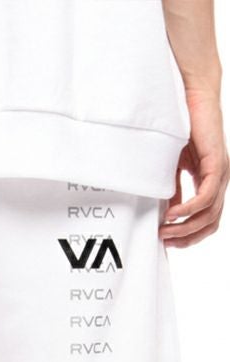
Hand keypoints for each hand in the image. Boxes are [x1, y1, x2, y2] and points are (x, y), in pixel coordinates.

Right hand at [159, 88, 229, 247]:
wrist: (191, 95)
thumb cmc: (181, 127)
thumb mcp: (172, 167)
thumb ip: (172, 190)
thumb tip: (167, 213)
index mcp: (209, 182)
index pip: (206, 219)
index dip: (188, 235)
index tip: (167, 243)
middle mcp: (218, 181)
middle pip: (209, 223)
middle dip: (187, 238)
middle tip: (165, 242)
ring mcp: (220, 174)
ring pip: (209, 214)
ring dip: (186, 228)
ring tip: (164, 231)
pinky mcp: (217, 164)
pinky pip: (206, 197)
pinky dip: (188, 210)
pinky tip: (172, 214)